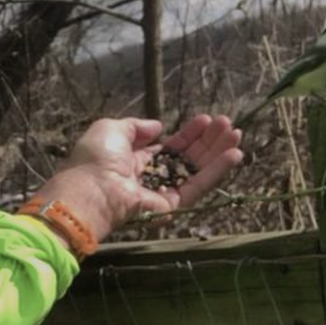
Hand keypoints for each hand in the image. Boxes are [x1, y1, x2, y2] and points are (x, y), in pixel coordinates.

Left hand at [37, 115, 241, 240]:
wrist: (89, 191)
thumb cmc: (96, 158)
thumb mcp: (112, 128)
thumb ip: (137, 126)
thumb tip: (159, 126)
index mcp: (138, 159)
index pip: (172, 146)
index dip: (190, 133)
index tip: (207, 119)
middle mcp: (154, 175)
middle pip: (189, 156)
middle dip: (209, 140)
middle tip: (228, 123)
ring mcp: (165, 191)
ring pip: (198, 170)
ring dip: (219, 153)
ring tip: (236, 135)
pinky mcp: (174, 205)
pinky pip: (199, 186)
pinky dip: (217, 170)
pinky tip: (234, 154)